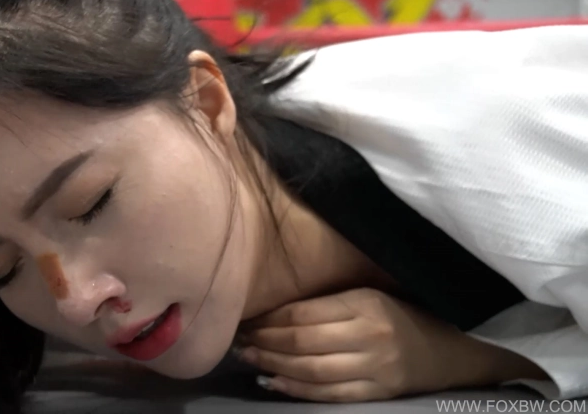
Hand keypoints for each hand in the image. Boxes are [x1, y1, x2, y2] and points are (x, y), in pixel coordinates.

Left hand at [237, 288, 546, 401]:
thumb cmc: (404, 316)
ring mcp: (373, 368)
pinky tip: (272, 381)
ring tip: (248, 357)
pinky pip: (326, 394)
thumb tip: (276, 310)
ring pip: (309, 369)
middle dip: (264, 340)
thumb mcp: (371, 296)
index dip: (269, 317)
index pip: (303, 312)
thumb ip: (330, 302)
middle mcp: (368, 335)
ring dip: (272, 363)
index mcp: (365, 303)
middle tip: (240, 338)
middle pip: (301, 341)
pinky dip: (295, 389)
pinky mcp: (375, 394)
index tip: (248, 315)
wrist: (452, 352)